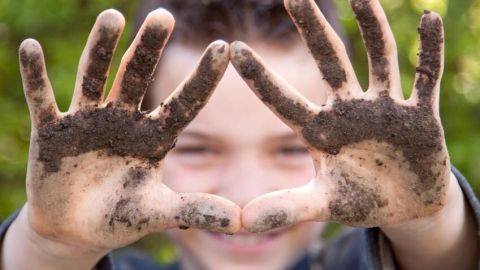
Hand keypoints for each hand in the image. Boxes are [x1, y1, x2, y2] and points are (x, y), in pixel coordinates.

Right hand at [19, 9, 239, 250]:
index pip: (184, 102)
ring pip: (95, 77)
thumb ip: (194, 210)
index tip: (224, 47)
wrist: (77, 229)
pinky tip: (30, 48)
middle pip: (138, 76)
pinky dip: (36, 77)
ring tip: (112, 17)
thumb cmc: (122, 216)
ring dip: (101, 48)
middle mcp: (125, 119)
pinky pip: (42, 100)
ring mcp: (88, 121)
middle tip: (164, 16)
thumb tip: (239, 222)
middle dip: (149, 47)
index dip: (203, 78)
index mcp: (155, 136)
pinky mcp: (53, 131)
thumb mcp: (158, 212)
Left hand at [231, 0, 448, 231]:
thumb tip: (241, 222)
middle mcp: (349, 111)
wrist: (406, 205)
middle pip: (328, 62)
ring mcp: (384, 108)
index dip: (260, 78)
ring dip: (372, 26)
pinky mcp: (419, 114)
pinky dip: (430, 51)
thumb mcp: (322, 206)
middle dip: (312, 30)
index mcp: (320, 132)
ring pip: (377, 58)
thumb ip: (286, 208)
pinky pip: (425, 77)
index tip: (233, 49)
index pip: (284, 100)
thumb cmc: (360, 200)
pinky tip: (429, 19)